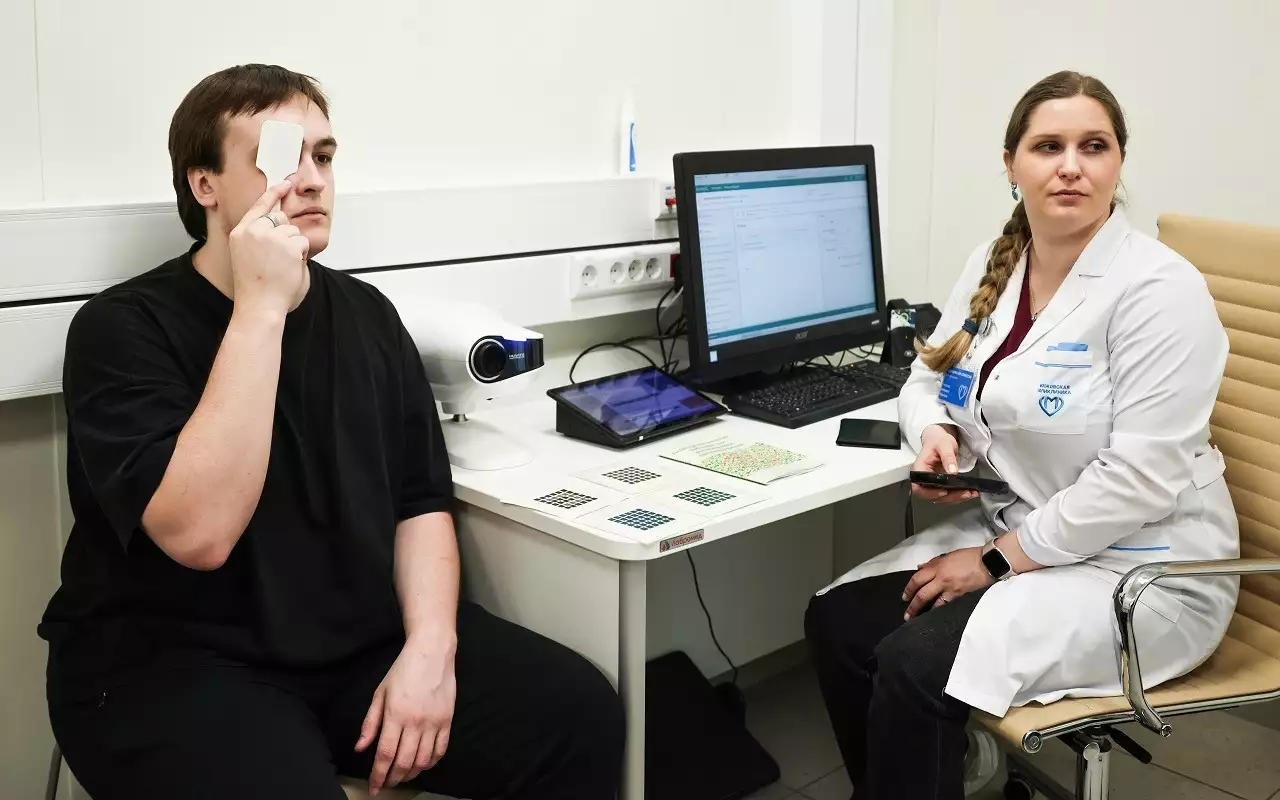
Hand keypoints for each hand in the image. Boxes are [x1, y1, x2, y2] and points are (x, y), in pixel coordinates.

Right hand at [227, 179, 309, 318]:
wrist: (259, 304)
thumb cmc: (254, 285)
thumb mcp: (245, 254)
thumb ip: (257, 236)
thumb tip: (277, 222)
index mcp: (240, 232)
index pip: (259, 206)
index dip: (274, 193)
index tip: (286, 184)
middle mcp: (254, 230)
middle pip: (281, 218)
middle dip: (285, 234)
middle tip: (277, 257)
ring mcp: (271, 236)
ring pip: (293, 231)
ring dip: (293, 246)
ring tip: (281, 265)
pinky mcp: (288, 245)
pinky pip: (302, 242)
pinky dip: (300, 254)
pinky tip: (288, 266)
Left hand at [355, 637, 456, 794]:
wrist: (432, 652)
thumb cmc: (403, 670)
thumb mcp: (380, 693)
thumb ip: (370, 723)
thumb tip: (360, 748)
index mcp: (395, 715)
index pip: (385, 754)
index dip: (378, 775)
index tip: (374, 787)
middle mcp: (415, 722)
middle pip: (404, 762)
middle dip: (393, 779)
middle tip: (387, 784)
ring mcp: (434, 722)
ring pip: (423, 760)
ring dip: (411, 774)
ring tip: (403, 776)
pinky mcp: (447, 720)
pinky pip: (440, 750)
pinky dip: (431, 763)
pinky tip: (423, 765)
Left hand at [902, 547, 991, 618]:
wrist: (989, 562)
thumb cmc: (970, 556)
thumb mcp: (949, 555)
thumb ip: (933, 562)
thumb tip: (920, 567)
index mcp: (938, 567)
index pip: (917, 578)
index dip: (909, 588)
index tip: (905, 596)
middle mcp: (941, 578)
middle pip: (922, 593)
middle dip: (913, 605)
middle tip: (907, 614)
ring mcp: (951, 589)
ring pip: (933, 603)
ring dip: (924, 612)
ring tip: (917, 620)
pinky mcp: (961, 596)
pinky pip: (947, 605)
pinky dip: (940, 611)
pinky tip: (935, 617)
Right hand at [911, 424, 976, 504]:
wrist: (939, 439)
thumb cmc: (937, 440)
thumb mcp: (944, 445)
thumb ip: (948, 458)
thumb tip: (952, 472)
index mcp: (920, 469)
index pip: (920, 487)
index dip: (931, 493)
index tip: (944, 492)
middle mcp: (924, 479)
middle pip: (932, 495)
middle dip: (950, 497)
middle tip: (965, 493)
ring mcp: (932, 483)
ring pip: (941, 498)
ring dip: (956, 498)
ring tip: (970, 493)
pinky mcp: (940, 485)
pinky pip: (947, 494)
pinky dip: (958, 495)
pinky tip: (968, 492)